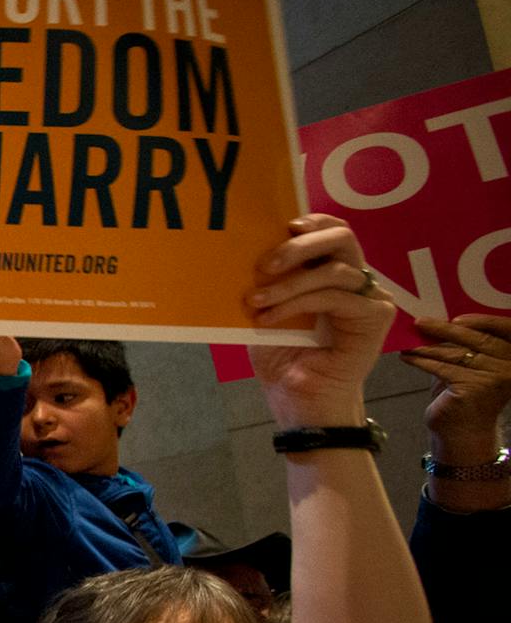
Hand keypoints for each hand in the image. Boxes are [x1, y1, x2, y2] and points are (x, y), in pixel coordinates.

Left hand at [245, 215, 396, 428]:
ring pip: (335, 270)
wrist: (299, 402)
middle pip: (343, 238)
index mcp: (335, 274)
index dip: (314, 221)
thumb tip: (246, 248)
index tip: (283, 226)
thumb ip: (270, 279)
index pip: (335, 231)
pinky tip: (269, 318)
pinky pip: (335, 296)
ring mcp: (371, 299)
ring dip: (290, 284)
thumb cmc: (284, 358)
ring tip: (257, 301)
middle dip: (300, 246)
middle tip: (265, 265)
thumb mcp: (269, 310)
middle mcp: (358, 282)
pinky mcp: (375, 319)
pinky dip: (297, 303)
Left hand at [403, 314, 510, 451]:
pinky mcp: (474, 387)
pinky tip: (407, 357)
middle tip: (420, 322)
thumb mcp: (471, 367)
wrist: (464, 433)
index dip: (483, 320)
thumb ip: (465, 346)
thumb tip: (439, 321)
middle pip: (477, 339)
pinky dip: (421, 361)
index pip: (505, 329)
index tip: (456, 317)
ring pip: (455, 354)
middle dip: (445, 329)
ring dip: (427, 346)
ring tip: (408, 341)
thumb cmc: (466, 396)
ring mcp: (495, 377)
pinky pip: (442, 368)